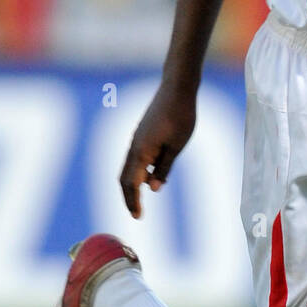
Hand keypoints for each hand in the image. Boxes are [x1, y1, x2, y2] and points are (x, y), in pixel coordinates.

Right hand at [119, 83, 196, 217]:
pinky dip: (140, 170)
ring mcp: (136, 139)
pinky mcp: (142, 134)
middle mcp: (134, 146)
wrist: (177, 89)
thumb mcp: (177, 147)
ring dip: (135, 183)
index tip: (138, 217)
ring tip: (147, 194)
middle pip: (125, 178)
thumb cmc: (181, 117)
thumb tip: (154, 188)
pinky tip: (154, 174)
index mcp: (141, 152)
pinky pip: (136, 157)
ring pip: (130, 167)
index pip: (131, 184)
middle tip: (137, 212)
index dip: (133, 202)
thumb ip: (164, 168)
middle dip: (130, 196)